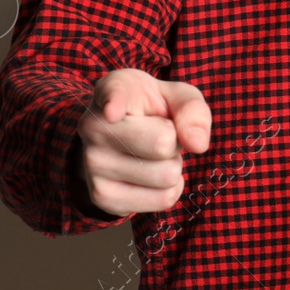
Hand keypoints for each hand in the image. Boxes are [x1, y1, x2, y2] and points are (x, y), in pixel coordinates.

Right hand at [75, 68, 211, 215]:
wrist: (120, 134)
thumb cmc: (154, 109)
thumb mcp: (177, 96)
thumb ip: (193, 110)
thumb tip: (198, 145)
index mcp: (114, 89)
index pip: (114, 94)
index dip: (116, 102)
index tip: (114, 110)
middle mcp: (93, 126)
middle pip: (163, 144)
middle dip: (176, 141)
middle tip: (160, 133)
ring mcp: (92, 164)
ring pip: (166, 176)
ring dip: (172, 165)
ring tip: (152, 153)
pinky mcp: (102, 197)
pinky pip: (162, 200)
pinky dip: (168, 188)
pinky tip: (149, 173)